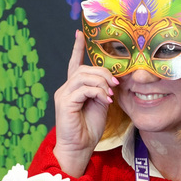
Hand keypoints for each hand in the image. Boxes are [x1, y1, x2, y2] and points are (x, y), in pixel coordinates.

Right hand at [52, 30, 118, 176]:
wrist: (79, 147)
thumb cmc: (89, 128)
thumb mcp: (101, 105)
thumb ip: (103, 90)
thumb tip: (112, 81)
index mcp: (74, 87)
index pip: (75, 63)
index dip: (77, 48)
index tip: (79, 33)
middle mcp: (66, 88)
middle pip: (85, 68)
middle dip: (103, 73)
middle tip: (116, 85)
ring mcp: (64, 94)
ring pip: (84, 76)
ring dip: (102, 82)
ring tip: (111, 93)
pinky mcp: (65, 102)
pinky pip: (83, 89)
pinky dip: (98, 92)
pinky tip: (105, 100)